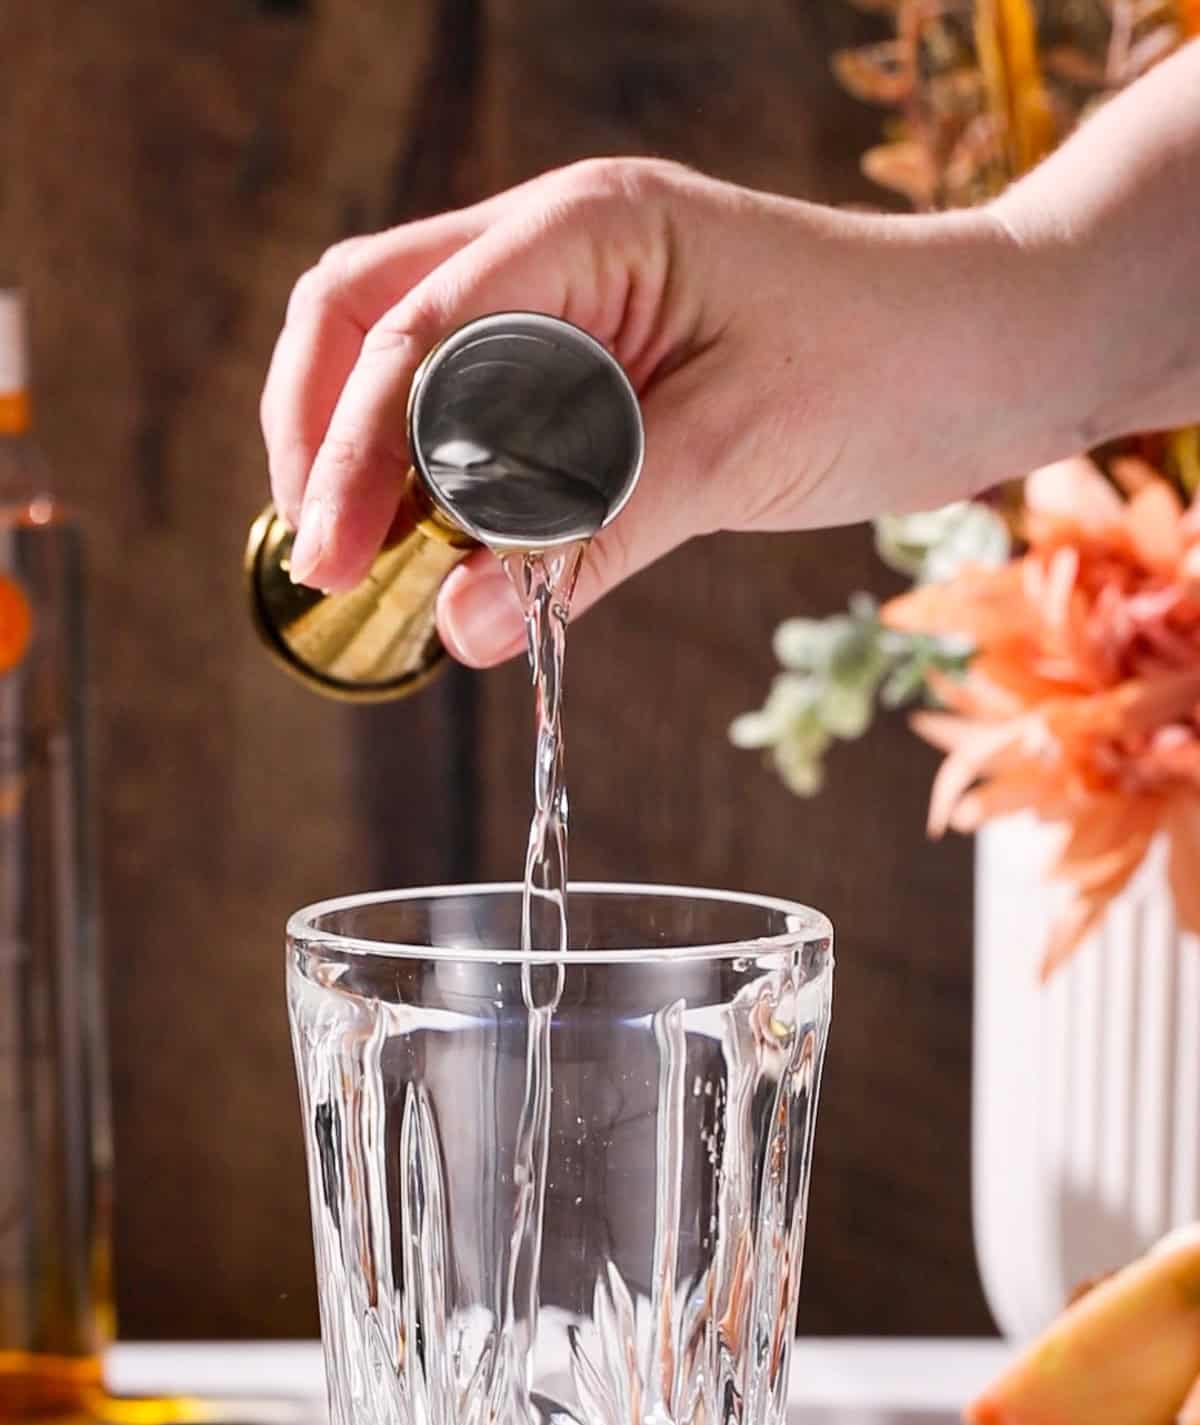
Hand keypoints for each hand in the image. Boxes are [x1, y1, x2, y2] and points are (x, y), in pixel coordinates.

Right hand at [262, 158, 1034, 665]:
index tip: (330, 565)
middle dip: (322, 436)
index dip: (350, 450)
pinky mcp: (591, 359)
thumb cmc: (887, 367)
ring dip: (372, 459)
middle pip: (366, 314)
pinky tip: (448, 553)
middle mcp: (554, 241)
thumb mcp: (733, 453)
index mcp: (582, 224)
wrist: (991, 348)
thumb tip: (458, 627)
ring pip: (407, 361)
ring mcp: (566, 294)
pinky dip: (442, 480)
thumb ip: (591, 534)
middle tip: (327, 569)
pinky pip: (477, 410)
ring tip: (377, 572)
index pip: (411, 328)